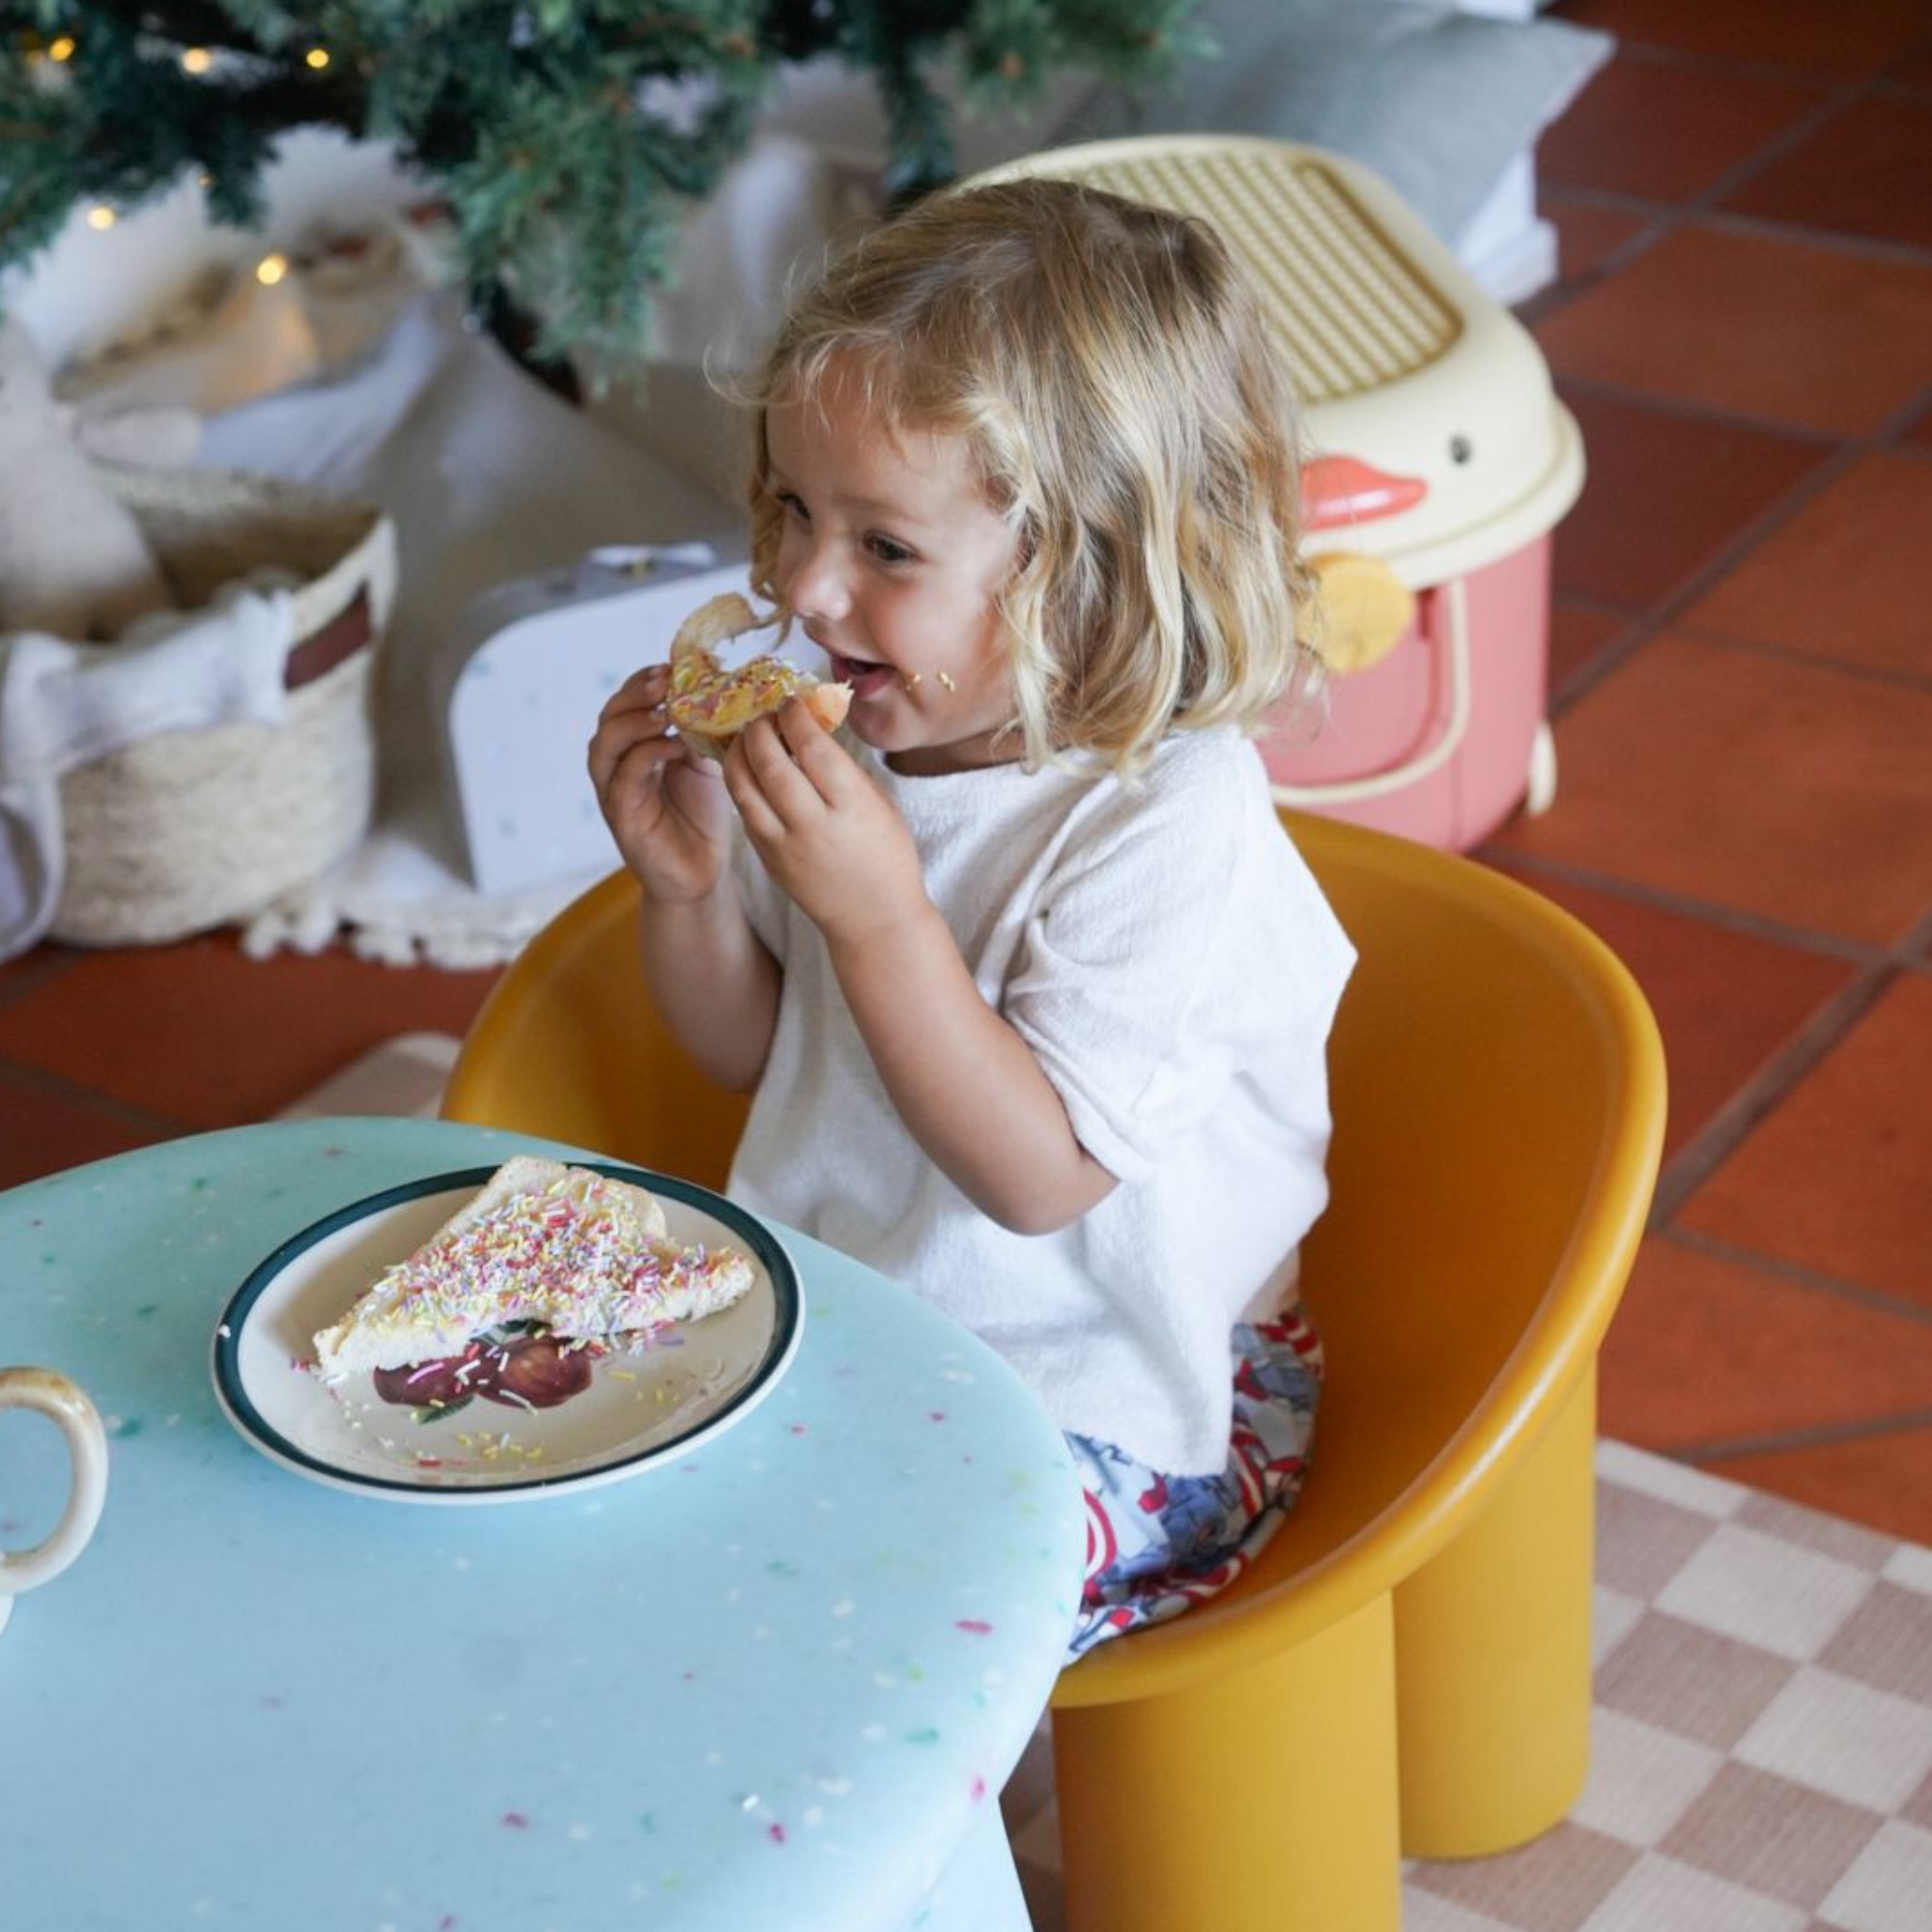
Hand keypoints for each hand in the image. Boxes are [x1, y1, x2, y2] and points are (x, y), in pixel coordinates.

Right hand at [588, 664, 734, 904]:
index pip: (626, 703)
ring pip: (604, 745)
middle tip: (666, 681)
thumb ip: (701, 729)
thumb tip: (716, 685)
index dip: (643, 681)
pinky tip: (674, 747)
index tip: (672, 666)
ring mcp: (613, 791)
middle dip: (635, 694)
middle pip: (608, 717)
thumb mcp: (705, 762)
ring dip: (633, 722)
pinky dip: (646, 756)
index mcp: (633, 746)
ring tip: (666, 711)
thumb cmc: (702, 816)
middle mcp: (616, 765)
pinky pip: (624, 779)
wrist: (703, 872)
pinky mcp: (621, 818)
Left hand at [724, 699, 926, 944]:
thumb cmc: (887, 856)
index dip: (796, 717)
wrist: (874, 919)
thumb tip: (810, 727)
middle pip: (771, 764)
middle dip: (761, 729)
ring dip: (739, 752)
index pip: (813, 749)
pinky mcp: (768, 860)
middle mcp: (814, 826)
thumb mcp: (880, 805)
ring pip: (744, 788)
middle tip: (764, 714)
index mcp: (852, 808)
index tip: (791, 702)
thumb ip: (844, 769)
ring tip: (747, 735)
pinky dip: (741, 782)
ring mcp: (785, 846)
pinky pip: (746, 811)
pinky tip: (747, 766)